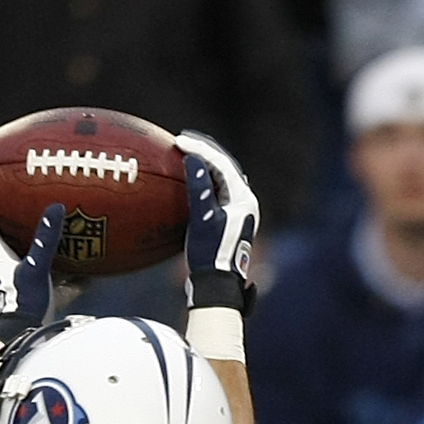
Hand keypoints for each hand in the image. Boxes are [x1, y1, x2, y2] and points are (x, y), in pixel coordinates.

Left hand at [0, 195, 60, 351]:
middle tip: (8, 201)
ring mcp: (25, 285)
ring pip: (33, 260)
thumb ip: (45, 240)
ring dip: (43, 248)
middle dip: (7, 221)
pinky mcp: (42, 301)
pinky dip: (72, 278)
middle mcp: (9, 269)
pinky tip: (89, 274)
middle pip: (4, 239)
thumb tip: (56, 208)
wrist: (26, 341)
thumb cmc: (23, 305)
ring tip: (58, 232)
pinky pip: (58, 283)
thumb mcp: (35, 269)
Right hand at [177, 130, 260, 315]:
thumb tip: (192, 158)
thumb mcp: (202, 218)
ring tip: (186, 152)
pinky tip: (192, 176)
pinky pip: (219, 189)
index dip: (200, 149)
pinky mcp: (230, 218)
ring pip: (223, 176)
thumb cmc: (211, 253)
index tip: (178, 140)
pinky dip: (205, 178)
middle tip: (183, 139)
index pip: (222, 163)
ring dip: (206, 163)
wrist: (218, 284)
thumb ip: (199, 186)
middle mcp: (245, 201)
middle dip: (205, 150)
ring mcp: (239, 210)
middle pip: (225, 166)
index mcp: (243, 198)